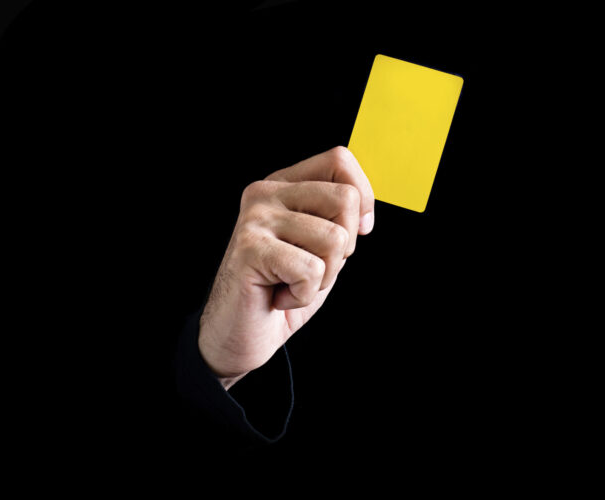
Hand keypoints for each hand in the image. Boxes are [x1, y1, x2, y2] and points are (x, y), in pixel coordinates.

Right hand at [198, 147, 374, 388]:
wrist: (240, 335)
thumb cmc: (281, 290)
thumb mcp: (320, 248)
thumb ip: (338, 220)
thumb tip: (365, 211)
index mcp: (284, 186)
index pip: (340, 160)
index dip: (363, 199)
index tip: (355, 234)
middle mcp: (265, 194)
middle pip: (345, 199)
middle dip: (344, 247)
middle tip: (313, 267)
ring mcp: (255, 219)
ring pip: (334, 239)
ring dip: (323, 276)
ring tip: (291, 282)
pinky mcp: (250, 249)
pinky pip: (311, 270)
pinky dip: (303, 295)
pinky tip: (278, 295)